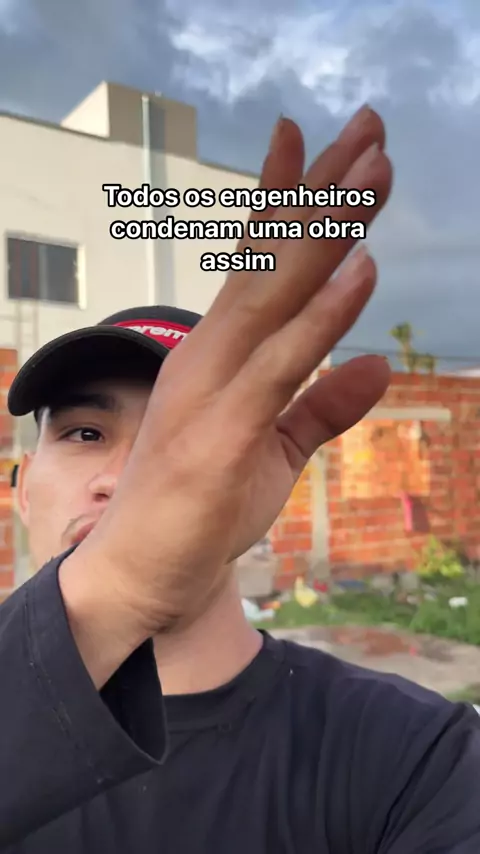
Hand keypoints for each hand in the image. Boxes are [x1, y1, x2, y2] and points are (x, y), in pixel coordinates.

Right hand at [73, 106, 391, 634]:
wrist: (144, 568)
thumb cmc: (203, 504)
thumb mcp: (276, 446)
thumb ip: (323, 403)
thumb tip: (378, 364)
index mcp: (220, 353)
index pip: (259, 261)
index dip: (292, 198)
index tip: (328, 145)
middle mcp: (211, 354)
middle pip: (273, 258)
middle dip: (324, 190)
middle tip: (371, 125)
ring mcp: (213, 388)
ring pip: (276, 292)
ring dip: (328, 229)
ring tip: (374, 170)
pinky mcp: (224, 432)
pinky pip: (279, 364)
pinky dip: (321, 316)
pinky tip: (360, 268)